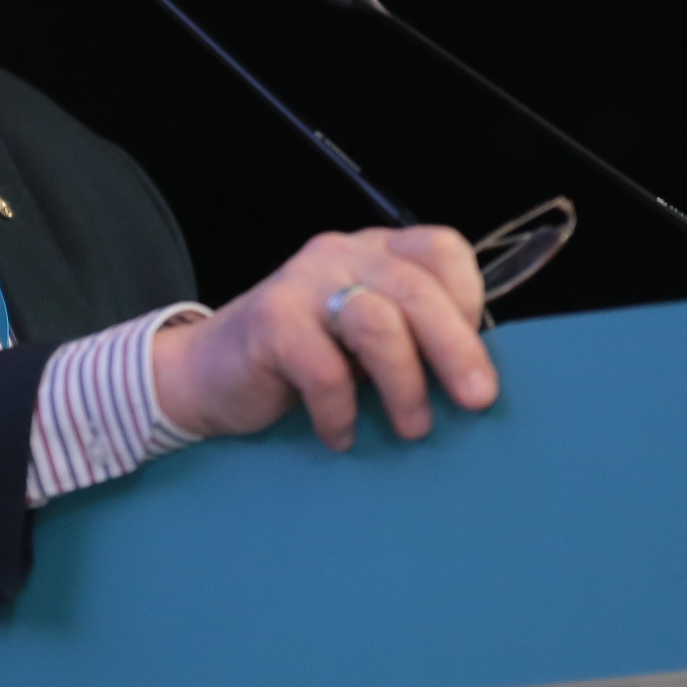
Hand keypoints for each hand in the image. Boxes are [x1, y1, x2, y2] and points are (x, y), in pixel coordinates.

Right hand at [150, 226, 498, 450]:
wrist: (208, 376)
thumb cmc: (304, 365)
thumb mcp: (367, 344)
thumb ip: (414, 340)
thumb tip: (478, 381)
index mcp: (377, 251)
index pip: (442, 251)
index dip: (467, 301)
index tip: (470, 359)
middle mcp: (343, 254)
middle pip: (418, 290)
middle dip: (455, 350)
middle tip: (476, 401)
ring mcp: (303, 282)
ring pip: (377, 322)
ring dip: (404, 384)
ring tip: (411, 429)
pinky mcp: (270, 319)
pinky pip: (324, 368)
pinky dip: (340, 411)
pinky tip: (339, 435)